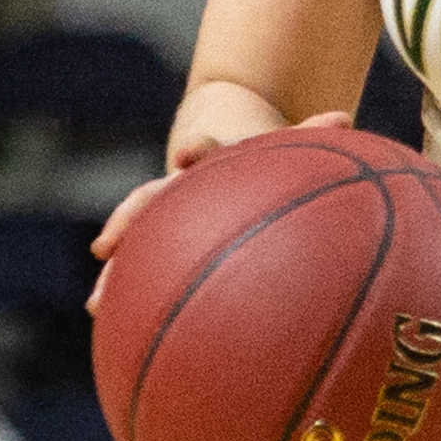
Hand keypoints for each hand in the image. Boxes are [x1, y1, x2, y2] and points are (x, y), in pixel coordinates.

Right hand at [90, 111, 352, 302]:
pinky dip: (125, 291)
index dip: (197, 152)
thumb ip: (309, 134)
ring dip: (118, 272)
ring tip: (97, 305)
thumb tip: (343, 118)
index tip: (189, 156)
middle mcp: (180, 189)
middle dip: (130, 219)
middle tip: (107, 245)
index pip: (202, 154)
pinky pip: (144, 270)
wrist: (224, 152)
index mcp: (213, 162)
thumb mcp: (283, 143)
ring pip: (136, 243)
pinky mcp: (162, 242)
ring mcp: (166, 216)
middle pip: (150, 200)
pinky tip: (104, 321)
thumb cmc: (263, 157)